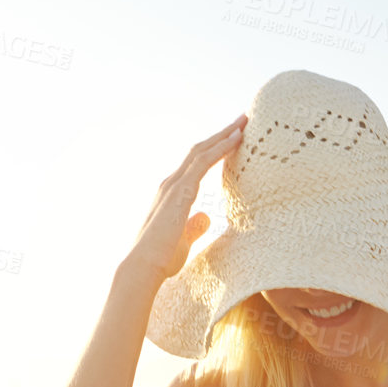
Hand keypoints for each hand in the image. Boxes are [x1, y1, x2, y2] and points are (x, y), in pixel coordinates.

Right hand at [125, 114, 246, 283]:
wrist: (143, 266)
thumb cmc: (161, 259)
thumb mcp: (183, 239)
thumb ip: (194, 225)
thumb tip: (205, 216)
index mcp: (171, 194)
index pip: (195, 164)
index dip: (214, 149)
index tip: (232, 137)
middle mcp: (170, 184)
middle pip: (198, 150)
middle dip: (221, 134)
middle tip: (241, 120)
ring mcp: (174, 185)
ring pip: (201, 151)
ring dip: (224, 134)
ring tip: (243, 122)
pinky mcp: (180, 191)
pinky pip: (203, 162)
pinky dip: (221, 147)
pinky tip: (236, 138)